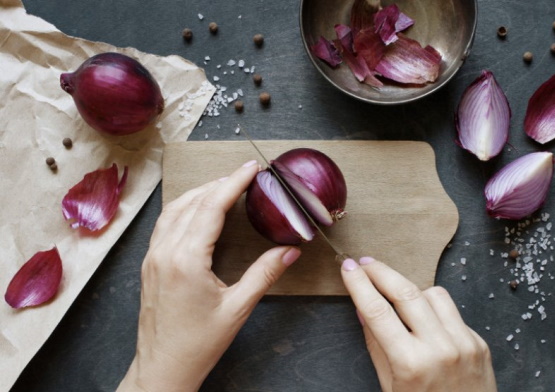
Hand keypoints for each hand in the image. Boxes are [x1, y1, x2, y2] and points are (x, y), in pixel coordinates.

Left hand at [118, 160, 300, 391]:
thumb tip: (289, 251)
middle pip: (194, 202)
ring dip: (200, 192)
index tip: (251, 168)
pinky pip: (165, 223)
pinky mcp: (150, 263)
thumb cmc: (197, 344)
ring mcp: (153, 256)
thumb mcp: (237, 308)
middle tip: (245, 175)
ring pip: (175, 209)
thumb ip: (264, 275)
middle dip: (220, 183)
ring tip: (224, 186)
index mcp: (186, 260)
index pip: (212, 207)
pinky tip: (197, 209)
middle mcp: (165, 252)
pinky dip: (184, 207)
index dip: (234, 183)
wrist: (162, 368)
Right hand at [340, 257, 496, 391]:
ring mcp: (464, 344)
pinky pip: (452, 311)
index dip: (359, 284)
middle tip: (365, 263)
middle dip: (381, 272)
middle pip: (406, 292)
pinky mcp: (479, 343)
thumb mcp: (390, 386)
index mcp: (411, 364)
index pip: (377, 311)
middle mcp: (440, 349)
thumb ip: (376, 345)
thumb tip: (363, 308)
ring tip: (396, 296)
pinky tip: (424, 320)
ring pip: (433, 294)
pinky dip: (434, 309)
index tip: (348, 267)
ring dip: (411, 290)